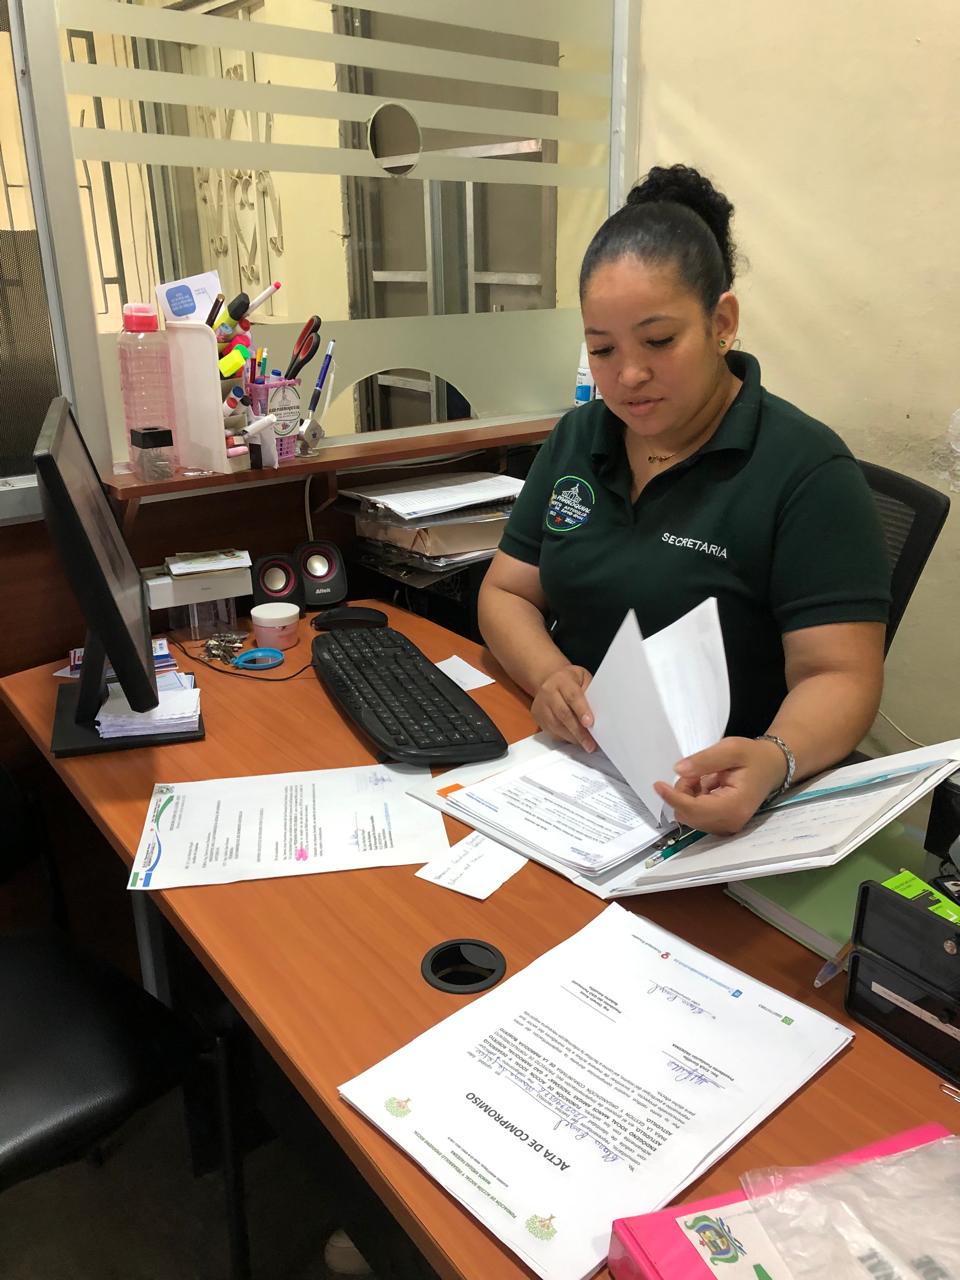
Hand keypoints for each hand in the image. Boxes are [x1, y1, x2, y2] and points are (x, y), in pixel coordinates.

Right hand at [531, 665, 595, 751]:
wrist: (549, 680)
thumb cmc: (571, 681)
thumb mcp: (583, 679)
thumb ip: (590, 693)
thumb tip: (601, 713)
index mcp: (561, 680)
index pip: (572, 696)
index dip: (581, 710)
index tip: (590, 723)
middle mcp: (548, 692)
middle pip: (563, 714)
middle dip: (578, 730)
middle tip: (590, 743)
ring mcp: (541, 706)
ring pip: (557, 726)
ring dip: (573, 737)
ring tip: (586, 745)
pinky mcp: (539, 718)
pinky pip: (552, 732)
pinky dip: (566, 738)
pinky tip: (576, 740)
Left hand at [653, 736, 787, 835]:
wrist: (772, 767)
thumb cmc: (753, 757)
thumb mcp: (731, 749)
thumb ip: (704, 760)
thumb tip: (678, 770)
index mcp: (734, 806)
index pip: (694, 809)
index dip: (673, 797)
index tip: (657, 784)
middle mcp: (730, 823)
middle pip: (688, 815)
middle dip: (683, 792)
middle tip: (697, 771)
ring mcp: (726, 827)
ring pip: (689, 816)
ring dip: (688, 795)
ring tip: (705, 777)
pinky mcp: (721, 825)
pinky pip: (696, 816)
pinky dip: (694, 800)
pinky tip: (707, 785)